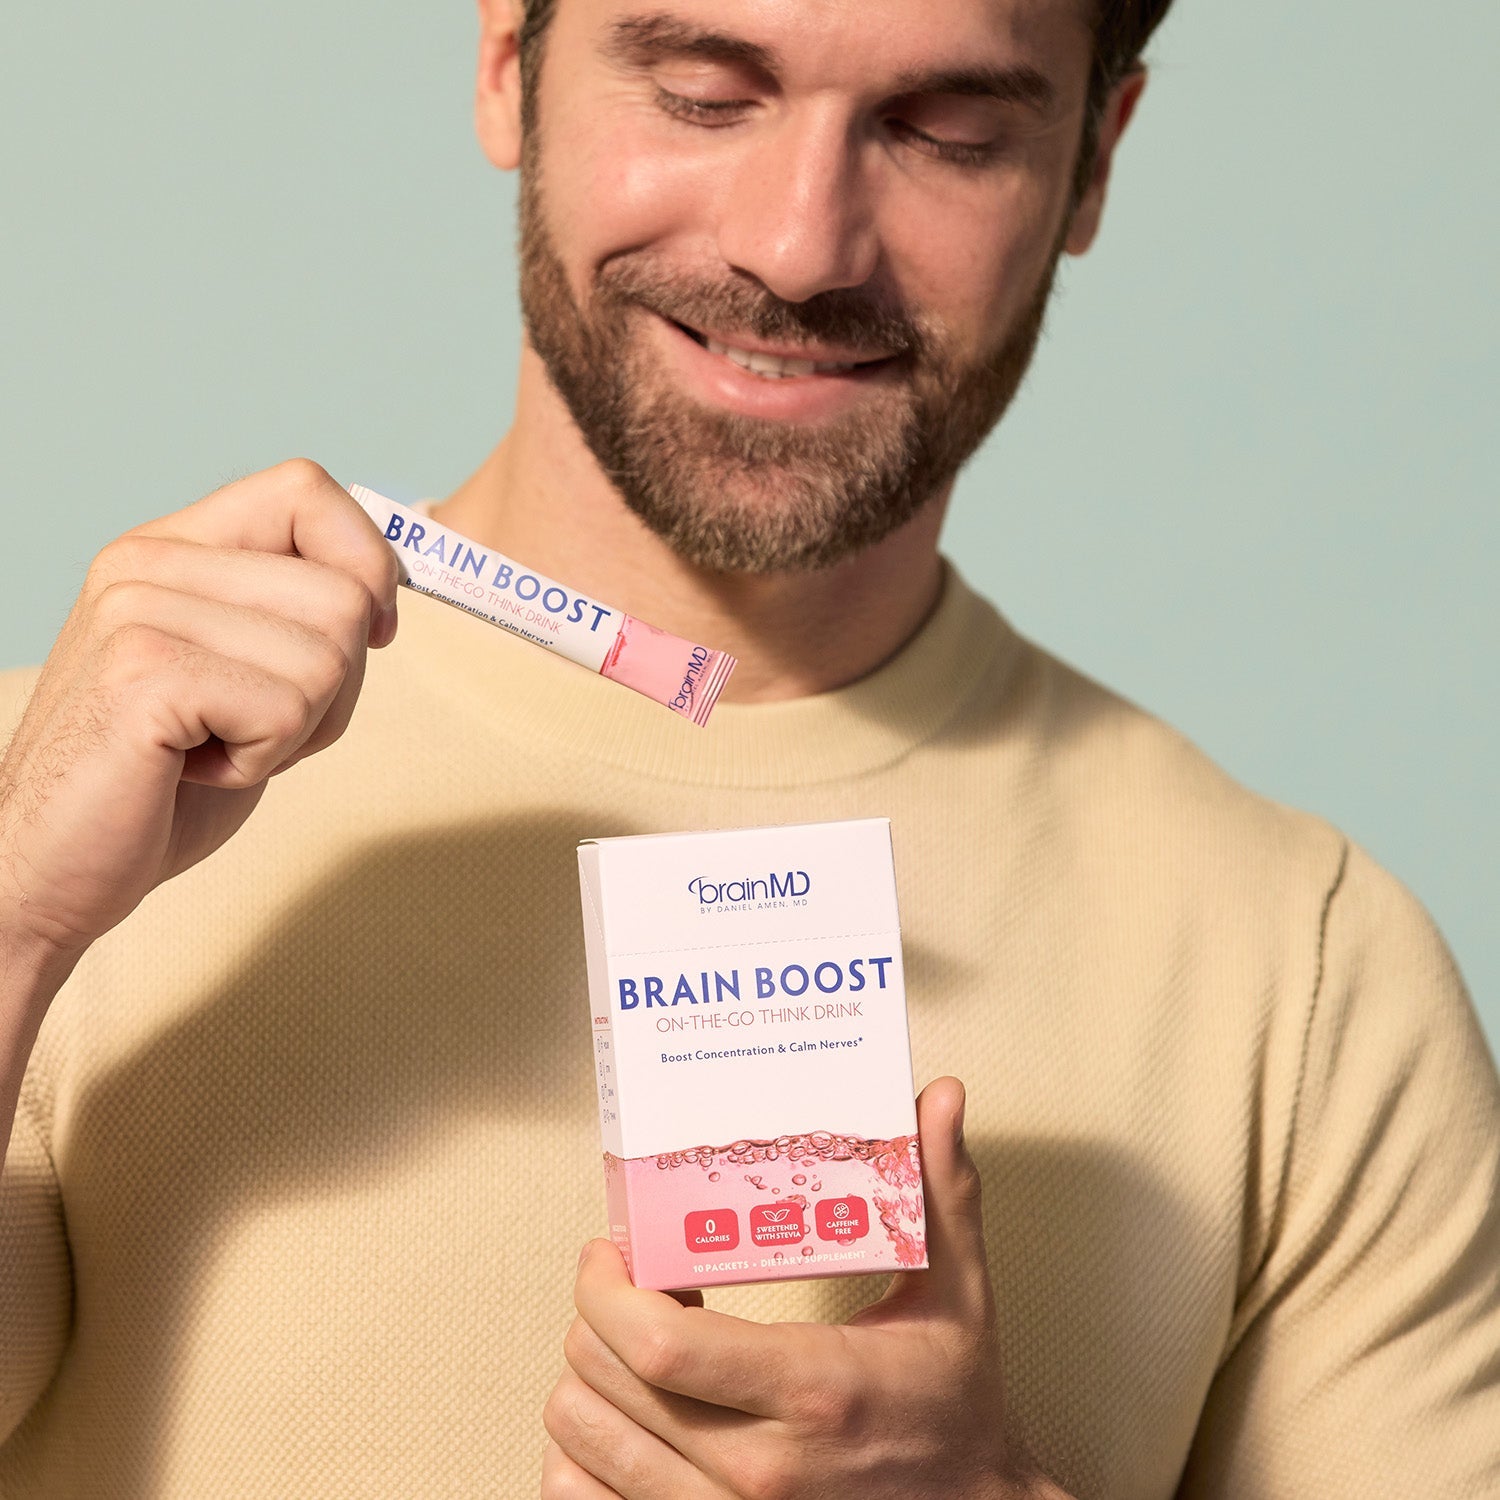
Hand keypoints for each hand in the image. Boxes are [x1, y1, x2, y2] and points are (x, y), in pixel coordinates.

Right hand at [0, 458, 397, 973]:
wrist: (47, 869)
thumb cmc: (157, 785)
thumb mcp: (241, 678)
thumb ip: (296, 620)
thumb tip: (385, 590)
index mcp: (171, 548)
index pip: (305, 488)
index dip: (365, 560)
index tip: (371, 634)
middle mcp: (149, 562)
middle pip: (344, 593)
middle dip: (338, 688)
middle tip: (253, 729)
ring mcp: (140, 610)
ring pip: (330, 655)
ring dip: (299, 730)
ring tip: (215, 748)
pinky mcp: (144, 674)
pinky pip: (289, 708)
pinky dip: (263, 759)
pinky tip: (192, 770)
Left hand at [543, 1077, 1069, 1498]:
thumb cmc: (955, 1412)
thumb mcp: (957, 1296)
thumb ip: (940, 1192)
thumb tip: (939, 1098)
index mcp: (812, 1393)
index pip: (661, 1348)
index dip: (608, 1291)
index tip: (612, 1250)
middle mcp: (759, 1470)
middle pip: (607, 1384)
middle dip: (594, 1316)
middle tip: (624, 1281)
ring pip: (583, 1445)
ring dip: (586, 1379)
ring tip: (627, 1341)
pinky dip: (581, 1457)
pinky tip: (622, 1415)